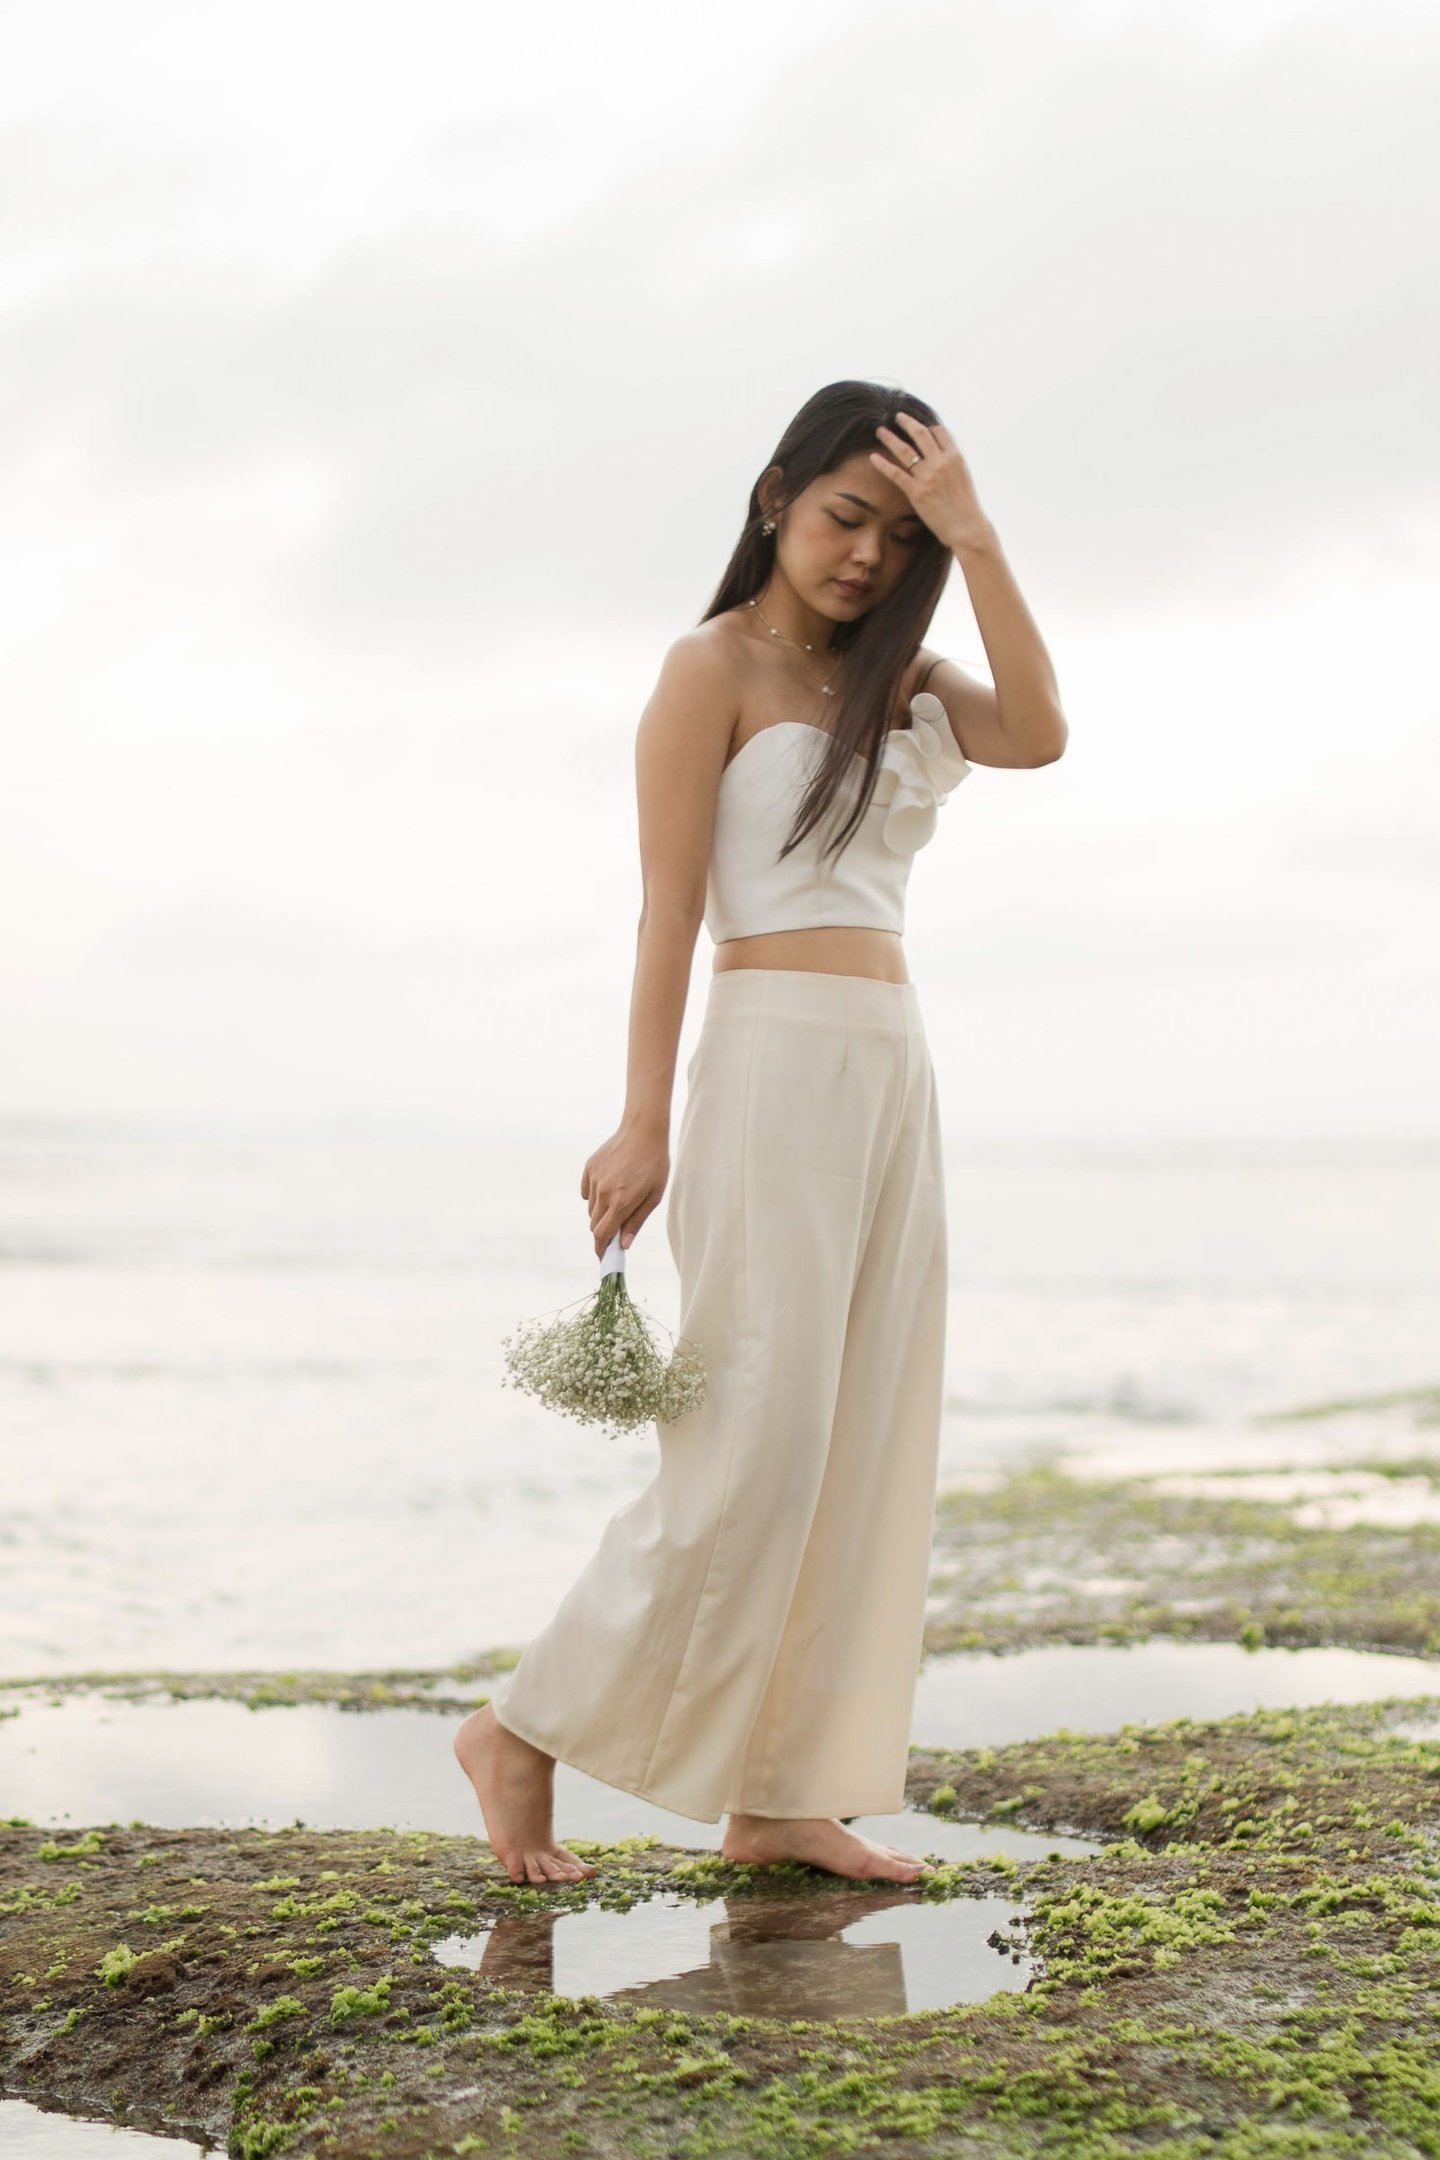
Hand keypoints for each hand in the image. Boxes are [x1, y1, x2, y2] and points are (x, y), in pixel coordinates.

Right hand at [581, 1123, 668, 1258]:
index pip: (602, 1235)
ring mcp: (594, 1180)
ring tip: (620, 1197)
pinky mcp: (589, 1168)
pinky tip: (611, 1184)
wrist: (643, 1131)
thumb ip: (636, 1222)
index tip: (603, 1257)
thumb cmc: (654, 1164)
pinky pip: (587, 1192)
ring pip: (591, 1208)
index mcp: (621, 1202)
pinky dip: (595, 1195)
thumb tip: (623, 1244)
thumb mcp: (653, 1196)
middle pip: (594, 1224)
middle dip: (604, 1231)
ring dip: (602, 1212)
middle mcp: (604, 1193)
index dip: (601, 1249)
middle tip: (617, 1228)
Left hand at [870, 413, 992, 556]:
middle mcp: (941, 463)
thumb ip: (951, 464)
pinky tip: (873, 457)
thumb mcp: (964, 477)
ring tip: (880, 430)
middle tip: (897, 416)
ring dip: (890, 438)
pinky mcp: (917, 492)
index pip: (939, 432)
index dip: (927, 426)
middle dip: (907, 422)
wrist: (967, 528)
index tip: (917, 424)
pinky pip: (896, 473)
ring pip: (905, 450)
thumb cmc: (966, 507)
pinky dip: (883, 464)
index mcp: (955, 457)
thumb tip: (943, 456)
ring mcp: (928, 477)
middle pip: (920, 434)